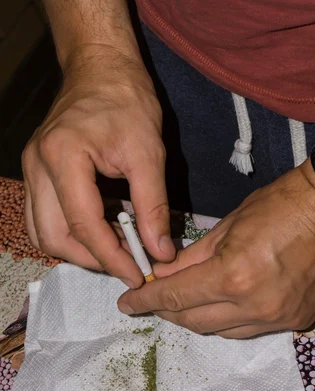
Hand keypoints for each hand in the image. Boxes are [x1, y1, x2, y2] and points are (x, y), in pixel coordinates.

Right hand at [22, 45, 174, 286]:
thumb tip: (160, 251)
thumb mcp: (149, 153)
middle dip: (92, 259)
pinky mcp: (36, 173)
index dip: (111, 257)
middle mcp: (37, 167)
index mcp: (63, 157)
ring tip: (115, 250)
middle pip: (53, 237)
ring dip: (78, 250)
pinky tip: (100, 232)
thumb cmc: (126, 101)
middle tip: (127, 265)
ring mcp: (31, 170)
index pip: (83, 225)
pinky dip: (70, 234)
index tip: (137, 274)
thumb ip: (153, 206)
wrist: (100, 68)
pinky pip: (44, 218)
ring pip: (43, 233)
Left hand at [118, 159, 314, 337]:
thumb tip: (161, 276)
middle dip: (167, 312)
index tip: (126, 303)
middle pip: (194, 321)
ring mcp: (277, 319)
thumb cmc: (280, 206)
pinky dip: (228, 319)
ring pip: (220, 331)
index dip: (145, 301)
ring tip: (185, 302)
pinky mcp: (294, 322)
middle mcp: (254, 306)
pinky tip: (222, 304)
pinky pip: (248, 330)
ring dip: (196, 318)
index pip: (175, 298)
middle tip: (152, 299)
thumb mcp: (227, 226)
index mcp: (233, 276)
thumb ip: (190, 259)